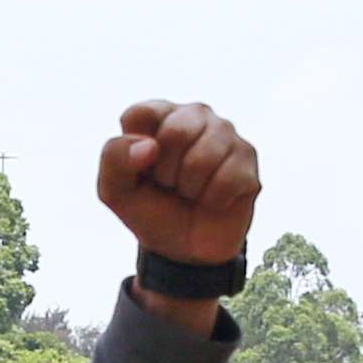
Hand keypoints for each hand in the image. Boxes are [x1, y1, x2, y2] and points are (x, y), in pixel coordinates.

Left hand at [95, 103, 260, 275]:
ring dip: (190, 188)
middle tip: (169, 184)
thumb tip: (150, 146)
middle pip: (176, 131)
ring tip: (190, 192)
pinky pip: (227, 178)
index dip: (135, 151)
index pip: (141, 113)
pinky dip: (213, 199)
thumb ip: (115, 159)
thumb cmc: (151, 210)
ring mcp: (225, 133)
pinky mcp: (247, 157)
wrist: (184, 249)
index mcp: (159, 115)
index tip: (142, 171)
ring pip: (204, 157)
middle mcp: (194, 115)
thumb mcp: (116, 191)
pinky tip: (212, 199)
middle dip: (166, 172)